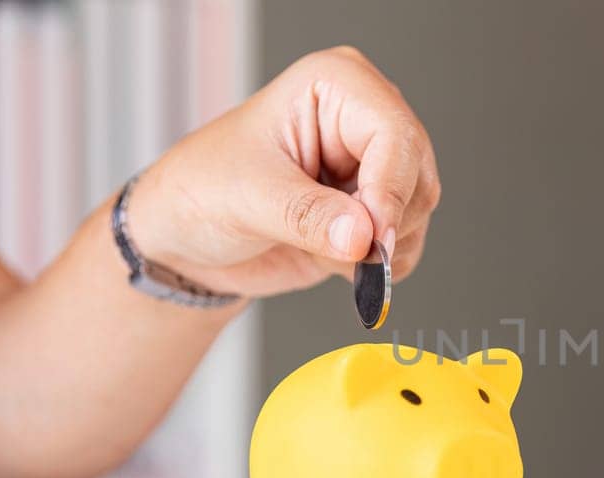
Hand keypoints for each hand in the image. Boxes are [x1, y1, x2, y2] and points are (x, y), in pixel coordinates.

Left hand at [128, 47, 439, 296]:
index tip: (374, 238)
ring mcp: (373, 165)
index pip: (393, 132)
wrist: (186, 237)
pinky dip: (378, 265)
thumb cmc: (201, 190)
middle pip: (417, 174)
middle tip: (348, 254)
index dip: (390, 189)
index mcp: (335, 86)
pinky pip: (407, 242)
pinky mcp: (374, 209)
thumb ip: (307, 216)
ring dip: (379, 248)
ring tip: (318, 246)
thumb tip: (363, 236)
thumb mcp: (245, 197)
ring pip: (417, 212)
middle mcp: (362, 119)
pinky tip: (334, 258)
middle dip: (386, 224)